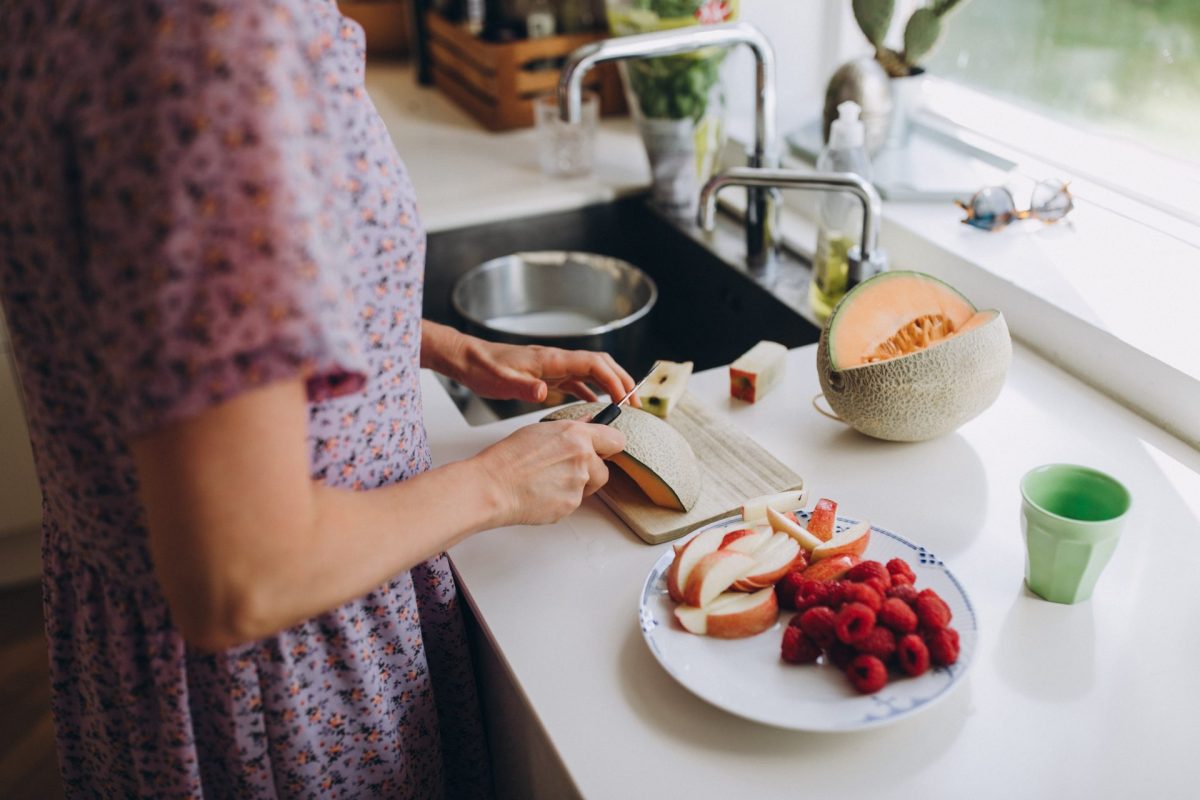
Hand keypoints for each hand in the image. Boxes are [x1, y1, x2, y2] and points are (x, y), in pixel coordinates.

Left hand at [450, 335, 638, 407]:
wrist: (469, 360)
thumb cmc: (484, 369)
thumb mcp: (502, 382)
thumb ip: (525, 387)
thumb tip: (545, 392)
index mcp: (552, 360)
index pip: (594, 364)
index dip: (614, 380)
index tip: (625, 399)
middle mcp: (558, 360)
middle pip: (601, 364)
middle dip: (622, 380)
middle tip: (636, 403)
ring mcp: (554, 366)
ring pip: (593, 371)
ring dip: (611, 385)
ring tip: (625, 406)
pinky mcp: (548, 374)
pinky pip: (578, 381)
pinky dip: (592, 391)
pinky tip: (596, 405)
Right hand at [476, 420, 625, 525]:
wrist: (492, 486)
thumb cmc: (509, 458)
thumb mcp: (540, 431)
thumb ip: (571, 430)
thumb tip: (588, 424)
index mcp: (576, 434)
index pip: (616, 440)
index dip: (609, 447)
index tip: (605, 450)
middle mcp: (582, 457)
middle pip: (605, 470)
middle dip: (590, 472)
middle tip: (565, 471)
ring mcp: (578, 483)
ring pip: (588, 488)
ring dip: (574, 487)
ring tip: (546, 481)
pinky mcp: (571, 505)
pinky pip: (573, 503)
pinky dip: (560, 501)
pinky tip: (541, 493)